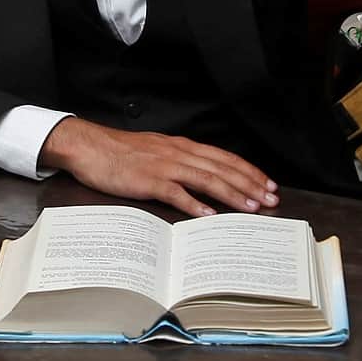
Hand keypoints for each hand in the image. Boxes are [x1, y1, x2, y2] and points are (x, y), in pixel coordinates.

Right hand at [39, 117, 277, 216]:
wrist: (90, 146)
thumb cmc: (121, 151)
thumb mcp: (157, 151)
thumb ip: (180, 161)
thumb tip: (202, 178)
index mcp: (182, 146)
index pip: (224, 158)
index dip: (249, 171)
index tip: (268, 184)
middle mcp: (179, 153)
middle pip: (223, 169)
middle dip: (251, 184)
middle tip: (271, 199)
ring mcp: (164, 167)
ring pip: (207, 179)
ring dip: (232, 194)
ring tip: (251, 207)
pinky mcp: (148, 181)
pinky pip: (176, 193)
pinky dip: (194, 204)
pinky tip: (209, 214)